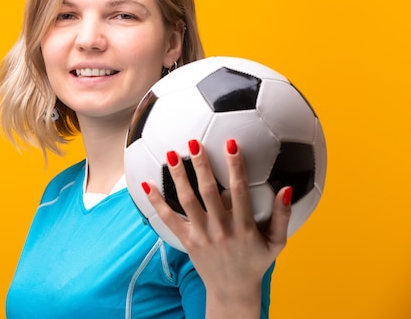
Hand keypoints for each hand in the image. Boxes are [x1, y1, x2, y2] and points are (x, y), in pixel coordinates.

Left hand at [143, 138, 291, 318]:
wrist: (233, 291)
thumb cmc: (256, 262)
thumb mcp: (277, 243)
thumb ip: (282, 216)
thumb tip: (286, 188)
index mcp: (244, 227)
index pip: (239, 190)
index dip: (235, 166)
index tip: (231, 144)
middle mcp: (221, 229)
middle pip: (208, 192)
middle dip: (201, 166)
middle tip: (194, 143)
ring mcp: (201, 235)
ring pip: (187, 201)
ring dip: (178, 177)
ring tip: (171, 155)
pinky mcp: (187, 241)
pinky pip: (169, 220)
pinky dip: (156, 202)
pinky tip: (146, 185)